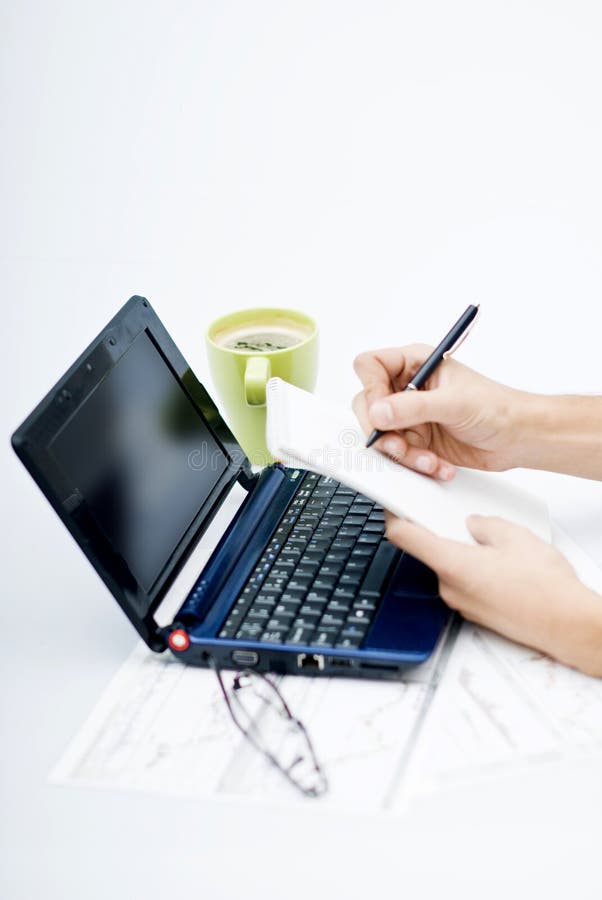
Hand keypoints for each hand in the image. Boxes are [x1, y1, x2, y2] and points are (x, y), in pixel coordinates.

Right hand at [353, 344, 529, 479]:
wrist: (519, 438)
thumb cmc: (498, 408)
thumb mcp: (454, 403)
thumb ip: (413, 407)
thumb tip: (378, 412)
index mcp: (415, 364)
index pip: (371, 366)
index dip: (370, 387)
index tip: (382, 410)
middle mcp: (408, 389)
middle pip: (368, 405)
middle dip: (383, 431)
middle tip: (399, 445)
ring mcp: (411, 416)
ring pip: (382, 436)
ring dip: (403, 454)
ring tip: (429, 460)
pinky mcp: (417, 441)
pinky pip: (399, 456)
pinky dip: (416, 465)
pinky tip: (438, 464)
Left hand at [385, 513, 601, 676]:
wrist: (566, 625)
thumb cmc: (544, 589)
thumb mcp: (514, 536)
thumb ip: (485, 525)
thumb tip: (475, 523)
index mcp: (451, 564)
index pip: (403, 536)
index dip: (395, 515)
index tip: (395, 503)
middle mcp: (449, 587)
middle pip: (426, 552)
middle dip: (439, 532)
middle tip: (457, 517)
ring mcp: (461, 604)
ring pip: (448, 568)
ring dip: (460, 552)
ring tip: (491, 543)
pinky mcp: (474, 613)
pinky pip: (463, 583)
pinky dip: (473, 570)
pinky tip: (499, 564)